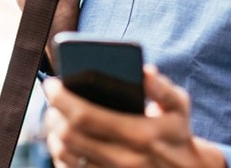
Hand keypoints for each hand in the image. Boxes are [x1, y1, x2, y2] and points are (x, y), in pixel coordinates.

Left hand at [43, 65, 225, 167]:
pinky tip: (63, 142)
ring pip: (64, 156)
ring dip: (53, 134)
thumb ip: (161, 88)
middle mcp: (124, 160)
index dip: (62, 98)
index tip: (52, 84)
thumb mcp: (178, 106)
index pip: (85, 115)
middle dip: (53, 114)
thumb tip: (145, 71)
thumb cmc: (176, 133)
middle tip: (52, 100)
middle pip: (69, 136)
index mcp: (140, 134)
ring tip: (55, 118)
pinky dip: (60, 156)